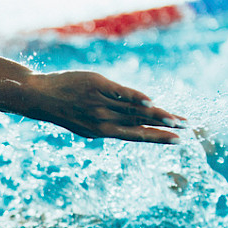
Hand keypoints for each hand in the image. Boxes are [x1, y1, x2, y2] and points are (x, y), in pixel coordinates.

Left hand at [24, 71, 184, 143]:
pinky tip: (151, 102)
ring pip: (134, 110)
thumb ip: (107, 125)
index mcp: (101, 131)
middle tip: (186, 128)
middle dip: (165, 126)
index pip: (135, 135)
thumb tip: (130, 127)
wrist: (40, 97)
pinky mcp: (97, 86)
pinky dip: (136, 98)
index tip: (176, 141)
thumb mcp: (85, 123)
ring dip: (158, 114)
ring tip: (177, 118)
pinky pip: (121, 94)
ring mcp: (100, 103)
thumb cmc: (65, 109)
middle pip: (140, 123)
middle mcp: (102, 120)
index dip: (157, 138)